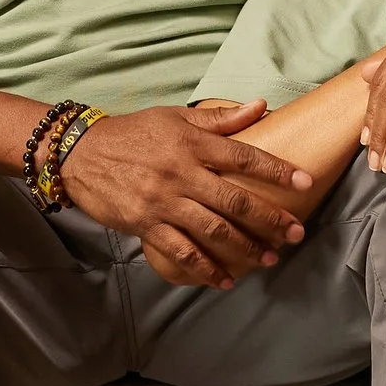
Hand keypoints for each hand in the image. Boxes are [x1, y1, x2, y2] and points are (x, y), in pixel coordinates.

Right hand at [60, 100, 312, 290]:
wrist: (80, 153)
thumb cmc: (132, 133)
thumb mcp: (174, 117)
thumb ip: (219, 118)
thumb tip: (261, 106)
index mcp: (192, 143)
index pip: (244, 156)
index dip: (277, 170)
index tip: (305, 181)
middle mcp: (182, 173)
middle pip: (235, 199)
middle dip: (270, 218)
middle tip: (296, 233)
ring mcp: (163, 201)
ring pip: (213, 229)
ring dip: (244, 247)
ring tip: (269, 259)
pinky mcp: (145, 224)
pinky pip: (180, 250)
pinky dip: (204, 268)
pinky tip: (224, 279)